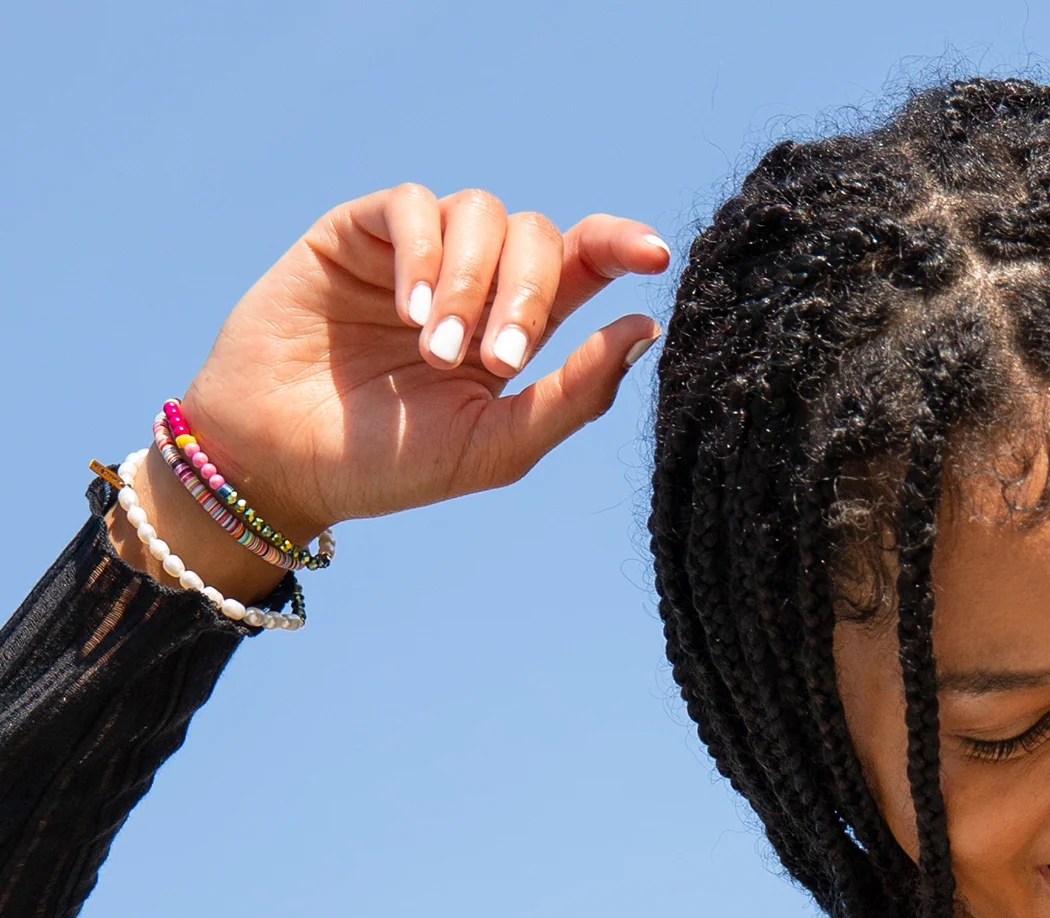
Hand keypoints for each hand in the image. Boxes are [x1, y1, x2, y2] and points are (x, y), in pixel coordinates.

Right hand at [122, 185, 667, 579]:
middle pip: (538, 237)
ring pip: (480, 213)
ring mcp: (415, 253)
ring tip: (436, 348)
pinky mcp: (358, 233)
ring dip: (471, 280)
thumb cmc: (388, 466)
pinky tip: (408, 310)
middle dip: (527, 293)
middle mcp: (473, 284)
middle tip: (496, 359)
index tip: (655, 257)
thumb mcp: (496, 446)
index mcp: (516, 331)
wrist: (281, 463)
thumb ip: (573, 394)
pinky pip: (412, 205)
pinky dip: (423, 253)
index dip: (620, 246)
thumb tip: (647, 329)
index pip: (583, 265)